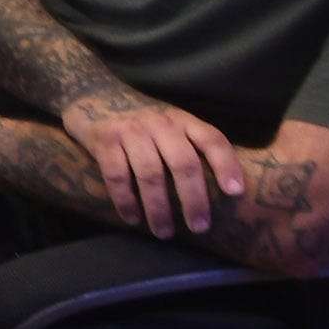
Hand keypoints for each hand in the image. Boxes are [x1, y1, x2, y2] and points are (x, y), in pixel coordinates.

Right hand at [59, 89, 245, 237]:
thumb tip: (222, 191)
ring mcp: (131, 129)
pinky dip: (126, 201)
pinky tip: (132, 219)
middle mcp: (160, 122)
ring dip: (159, 208)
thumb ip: (190, 146)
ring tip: (165, 232)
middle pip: (184, 163)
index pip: (212, 140)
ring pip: (151, 174)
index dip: (226, 165)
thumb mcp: (170, 125)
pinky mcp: (104, 139)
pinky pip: (117, 175)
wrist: (93, 95)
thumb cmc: (141, 123)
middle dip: (194, 199)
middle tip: (199, 227)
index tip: (236, 193)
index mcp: (183, 120)